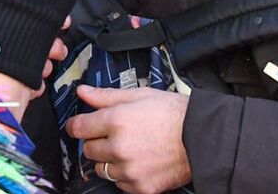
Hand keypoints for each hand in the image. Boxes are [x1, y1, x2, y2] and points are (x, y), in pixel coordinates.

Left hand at [65, 86, 191, 193]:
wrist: (201, 137)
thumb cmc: (172, 113)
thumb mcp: (138, 95)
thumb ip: (106, 96)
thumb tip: (82, 92)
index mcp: (116, 121)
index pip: (80, 128)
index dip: (76, 125)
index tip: (77, 126)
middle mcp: (119, 147)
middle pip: (89, 149)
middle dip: (96, 141)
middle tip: (112, 135)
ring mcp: (129, 169)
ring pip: (102, 169)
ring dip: (108, 160)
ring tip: (127, 149)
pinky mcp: (140, 187)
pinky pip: (119, 184)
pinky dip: (124, 175)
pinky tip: (137, 163)